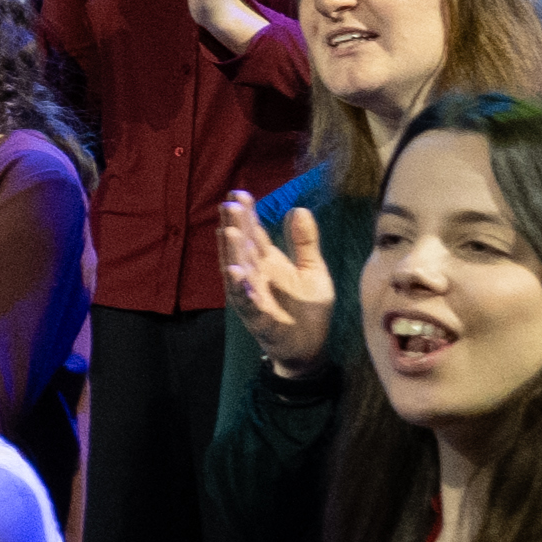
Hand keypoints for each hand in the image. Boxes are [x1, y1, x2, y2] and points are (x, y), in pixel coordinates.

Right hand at [218, 191, 338, 378]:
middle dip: (234, 226)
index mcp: (268, 262)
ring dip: (231, 252)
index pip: (254, 234)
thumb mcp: (313, 270)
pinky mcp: (257, 317)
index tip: (239, 194)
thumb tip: (299, 208)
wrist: (310, 347)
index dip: (247, 215)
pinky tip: (236, 271)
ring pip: (237, 270)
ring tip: (228, 231)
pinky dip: (239, 287)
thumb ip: (305, 242)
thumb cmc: (308, 309)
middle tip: (229, 205)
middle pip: (241, 247)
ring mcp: (253, 296)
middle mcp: (255, 276)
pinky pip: (246, 301)